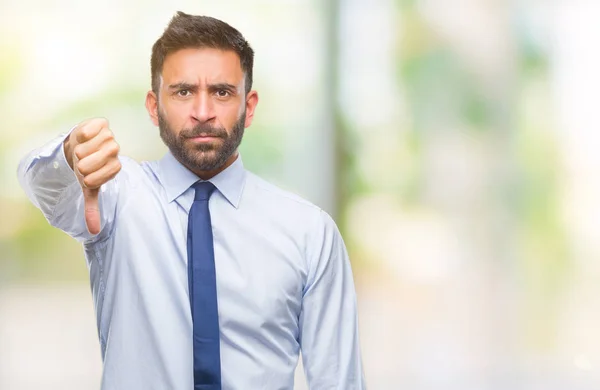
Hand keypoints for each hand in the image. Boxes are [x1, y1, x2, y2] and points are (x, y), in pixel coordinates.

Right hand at [64, 118, 120, 234]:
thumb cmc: (83, 168)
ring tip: (79, 150)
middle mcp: (115, 151)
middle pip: (99, 159)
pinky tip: (81, 138)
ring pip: (92, 146)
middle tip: (80, 162)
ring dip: (81, 149)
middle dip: (83, 163)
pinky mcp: (101, 123)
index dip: (90, 176)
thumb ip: (92, 208)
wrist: (75, 147)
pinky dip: (82, 135)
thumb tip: (94, 231)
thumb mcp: (86, 188)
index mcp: (114, 166)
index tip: (84, 176)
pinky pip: (89, 130)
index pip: (107, 173)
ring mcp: (109, 136)